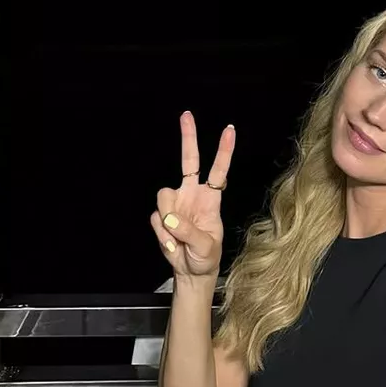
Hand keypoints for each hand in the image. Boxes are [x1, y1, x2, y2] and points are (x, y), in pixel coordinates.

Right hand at [150, 112, 235, 281]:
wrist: (191, 272)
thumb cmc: (206, 257)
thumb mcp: (206, 247)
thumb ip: (190, 232)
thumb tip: (170, 217)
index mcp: (211, 198)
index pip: (218, 170)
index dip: (223, 151)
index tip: (229, 130)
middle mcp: (192, 194)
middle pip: (189, 160)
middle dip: (188, 137)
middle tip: (187, 115)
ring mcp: (175, 204)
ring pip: (164, 196)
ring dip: (169, 221)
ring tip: (179, 241)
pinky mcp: (161, 216)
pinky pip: (156, 220)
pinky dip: (163, 236)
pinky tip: (172, 244)